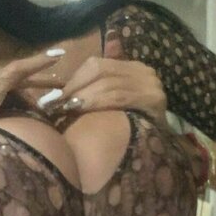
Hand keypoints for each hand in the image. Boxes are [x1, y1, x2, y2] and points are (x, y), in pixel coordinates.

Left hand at [17, 31, 168, 126]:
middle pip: (101, 70)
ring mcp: (151, 84)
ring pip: (107, 83)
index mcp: (134, 68)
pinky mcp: (153, 99)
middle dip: (74, 86)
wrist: (163, 151)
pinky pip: (118, 96)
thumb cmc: (134, 130)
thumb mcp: (114, 106)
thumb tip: (64, 88)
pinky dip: (96, 102)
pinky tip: (79, 109)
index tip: (53, 95)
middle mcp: (145, 71)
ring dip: (81, 95)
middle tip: (52, 103)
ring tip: (61, 108)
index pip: (98, 64)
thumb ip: (97, 93)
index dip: (74, 79)